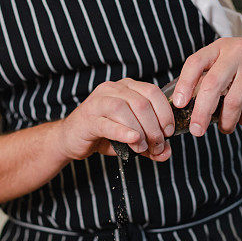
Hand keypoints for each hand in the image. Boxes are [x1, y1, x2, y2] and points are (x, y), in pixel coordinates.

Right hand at [55, 78, 174, 161]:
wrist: (71, 139)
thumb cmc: (103, 134)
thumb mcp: (131, 138)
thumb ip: (150, 144)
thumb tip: (167, 153)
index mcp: (127, 87)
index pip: (152, 92)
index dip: (165, 113)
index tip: (169, 132)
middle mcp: (112, 89)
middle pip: (142, 103)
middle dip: (154, 128)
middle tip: (157, 146)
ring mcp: (98, 101)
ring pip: (125, 109)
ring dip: (140, 131)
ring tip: (142, 147)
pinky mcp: (88, 117)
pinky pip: (108, 122)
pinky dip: (123, 131)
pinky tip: (133, 139)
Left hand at [171, 34, 241, 134]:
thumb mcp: (229, 57)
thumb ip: (211, 74)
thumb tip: (187, 105)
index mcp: (220, 47)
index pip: (195, 63)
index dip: (184, 85)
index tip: (178, 104)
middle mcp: (236, 52)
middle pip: (212, 85)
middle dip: (201, 112)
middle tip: (196, 130)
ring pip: (233, 100)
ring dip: (226, 121)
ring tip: (224, 128)